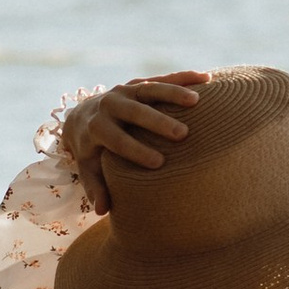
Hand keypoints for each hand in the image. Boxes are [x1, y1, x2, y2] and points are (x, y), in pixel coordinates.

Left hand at [65, 70, 205, 213]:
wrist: (81, 117)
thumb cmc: (91, 151)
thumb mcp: (88, 169)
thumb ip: (95, 188)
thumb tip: (103, 211)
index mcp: (96, 127)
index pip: (116, 139)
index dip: (135, 150)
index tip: (158, 163)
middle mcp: (109, 104)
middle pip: (133, 111)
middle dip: (157, 121)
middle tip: (182, 133)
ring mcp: (125, 91)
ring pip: (150, 89)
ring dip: (173, 93)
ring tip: (197, 101)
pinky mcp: (139, 84)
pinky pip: (162, 79)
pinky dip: (184, 77)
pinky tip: (207, 78)